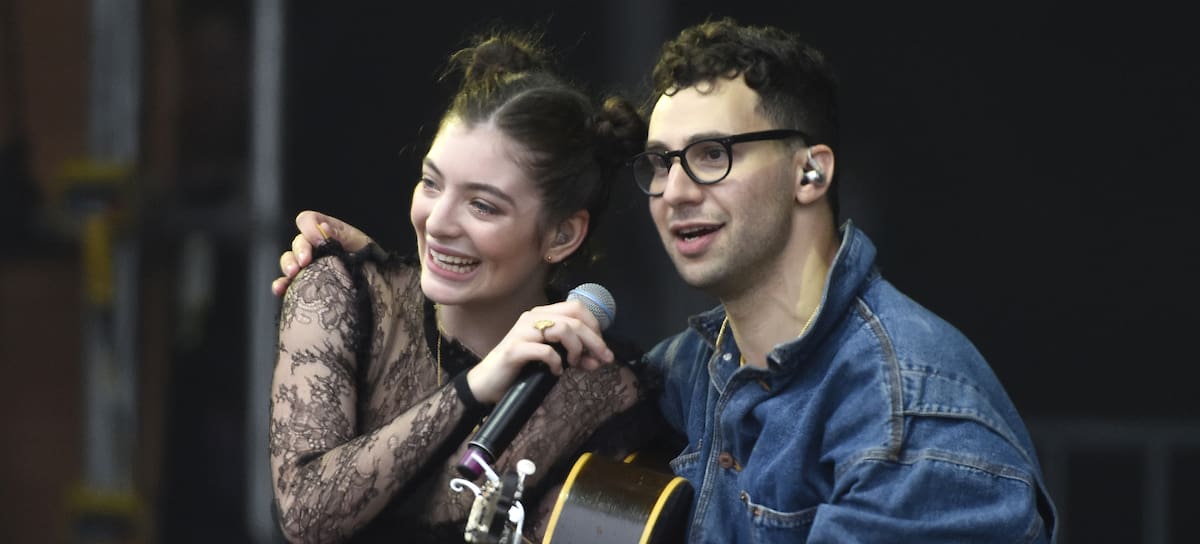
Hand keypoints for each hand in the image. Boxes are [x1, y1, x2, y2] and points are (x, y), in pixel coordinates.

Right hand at [270, 210, 372, 295]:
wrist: (381, 297)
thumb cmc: (376, 268)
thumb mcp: (365, 247)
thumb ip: (344, 236)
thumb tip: (323, 228)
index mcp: (332, 234)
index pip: (311, 220)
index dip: (310, 227)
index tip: (318, 241)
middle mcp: (318, 248)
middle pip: (299, 241)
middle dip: (299, 249)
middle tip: (305, 262)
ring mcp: (311, 268)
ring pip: (290, 260)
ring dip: (288, 264)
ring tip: (294, 274)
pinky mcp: (307, 287)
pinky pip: (288, 284)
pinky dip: (281, 284)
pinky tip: (281, 289)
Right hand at [466, 300, 615, 403]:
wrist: (487, 382)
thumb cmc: (520, 368)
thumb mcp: (552, 358)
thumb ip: (574, 355)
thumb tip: (598, 359)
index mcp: (542, 315)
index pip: (577, 307)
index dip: (594, 326)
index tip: (601, 347)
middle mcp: (532, 318)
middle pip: (574, 318)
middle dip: (594, 340)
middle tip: (602, 359)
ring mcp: (522, 332)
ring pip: (562, 329)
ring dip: (576, 349)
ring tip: (573, 364)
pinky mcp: (514, 349)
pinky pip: (545, 350)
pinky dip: (556, 362)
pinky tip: (555, 372)